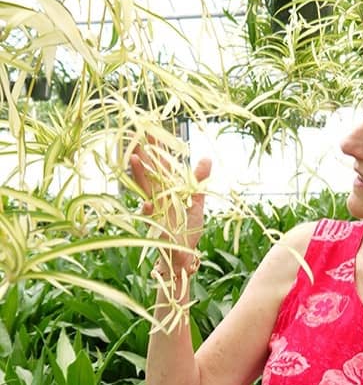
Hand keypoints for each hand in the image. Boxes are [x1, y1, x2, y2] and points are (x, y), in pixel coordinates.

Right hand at [129, 138, 211, 270]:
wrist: (184, 255)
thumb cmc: (188, 228)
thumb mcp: (196, 201)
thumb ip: (198, 180)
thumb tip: (206, 157)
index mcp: (170, 188)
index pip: (162, 164)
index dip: (157, 148)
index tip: (151, 129)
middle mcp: (160, 195)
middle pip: (150, 171)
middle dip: (143, 154)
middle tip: (135, 135)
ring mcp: (156, 208)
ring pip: (145, 188)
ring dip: (139, 175)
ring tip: (133, 159)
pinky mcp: (157, 224)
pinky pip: (150, 215)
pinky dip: (147, 208)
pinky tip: (146, 203)